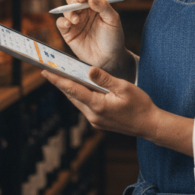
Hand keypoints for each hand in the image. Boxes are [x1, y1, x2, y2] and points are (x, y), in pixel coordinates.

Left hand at [42, 66, 157, 139]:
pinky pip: (84, 106)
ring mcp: (95, 121)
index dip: (57, 80)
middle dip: (60, 83)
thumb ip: (105, 78)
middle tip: (49, 70)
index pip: (72, 90)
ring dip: (70, 90)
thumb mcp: (124, 87)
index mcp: (98, 105)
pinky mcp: (99, 122)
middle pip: (71, 96)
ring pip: (77, 102)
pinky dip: (80, 96)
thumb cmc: (140, 105)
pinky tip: (80, 88)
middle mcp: (93, 115)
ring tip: (61, 77)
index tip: (45, 71)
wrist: (150, 125)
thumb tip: (88, 69)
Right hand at [55, 0, 134, 80]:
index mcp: (96, 6)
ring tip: (76, 21)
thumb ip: (104, 7)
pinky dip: (62, 21)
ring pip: (65, 10)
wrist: (109, 59)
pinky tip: (69, 24)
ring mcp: (75, 22)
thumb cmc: (113, 39)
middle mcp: (84, 12)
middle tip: (75, 4)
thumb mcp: (113, 21)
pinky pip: (60, 23)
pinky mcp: (68, 33)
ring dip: (69, 12)